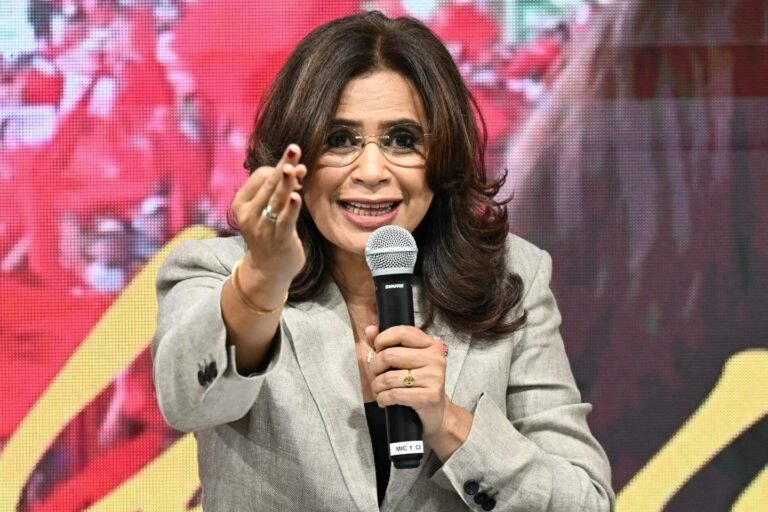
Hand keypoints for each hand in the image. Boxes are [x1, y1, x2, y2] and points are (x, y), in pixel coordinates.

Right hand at [231, 144, 306, 285]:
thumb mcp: (268, 209)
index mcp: (241, 203)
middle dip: (283, 166)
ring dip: (287, 182)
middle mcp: (248, 214)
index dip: (279, 169)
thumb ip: (281, 189)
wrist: (268, 270)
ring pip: (276, 199)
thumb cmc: (270, 233)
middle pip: (269, 183)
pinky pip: (285, 221)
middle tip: (295, 149)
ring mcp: (262, 228)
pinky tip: (296, 198)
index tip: (295, 172)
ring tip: (294, 168)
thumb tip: (299, 166)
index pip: (260, 176)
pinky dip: (291, 208)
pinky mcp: (278, 239)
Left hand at [366, 325, 449, 436]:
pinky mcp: (430, 396)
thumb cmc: (417, 383)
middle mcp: (435, 358)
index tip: (377, 349)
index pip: (402, 332)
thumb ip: (386, 343)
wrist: (436, 412)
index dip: (383, 339)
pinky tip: (384, 400)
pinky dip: (383, 398)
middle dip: (375, 367)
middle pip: (390, 355)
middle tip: (376, 375)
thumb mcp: (403, 360)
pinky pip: (395, 394)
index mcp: (430, 344)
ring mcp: (435, 377)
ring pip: (389, 377)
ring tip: (379, 390)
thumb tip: (370, 329)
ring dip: (377, 386)